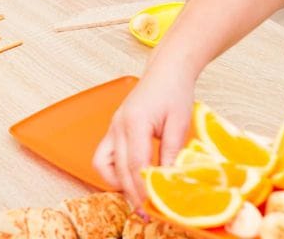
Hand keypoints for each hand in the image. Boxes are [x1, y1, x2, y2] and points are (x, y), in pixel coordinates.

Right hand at [93, 66, 194, 208]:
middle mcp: (118, 126)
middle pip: (119, 170)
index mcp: (135, 122)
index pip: (136, 165)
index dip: (144, 189)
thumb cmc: (174, 91)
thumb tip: (170, 181)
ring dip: (118, 183)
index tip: (155, 206)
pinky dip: (114, 171)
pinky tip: (132, 178)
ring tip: (138, 196)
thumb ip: (172, 152)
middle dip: (132, 193)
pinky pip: (104, 157)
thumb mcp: (179, 122)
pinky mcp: (113, 130)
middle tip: (148, 212)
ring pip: (103, 165)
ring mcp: (112, 127)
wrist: (166, 70)